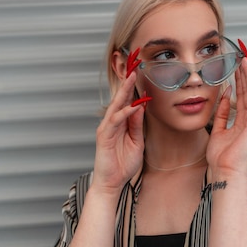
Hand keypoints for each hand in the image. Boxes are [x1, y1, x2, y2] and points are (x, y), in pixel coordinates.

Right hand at [91, 72, 145, 192]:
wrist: (111, 183)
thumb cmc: (123, 165)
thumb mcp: (136, 142)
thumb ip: (137, 125)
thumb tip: (141, 106)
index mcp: (121, 122)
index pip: (127, 100)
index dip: (134, 85)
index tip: (142, 70)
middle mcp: (112, 121)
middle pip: (120, 96)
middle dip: (128, 80)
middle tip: (135, 63)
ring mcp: (106, 128)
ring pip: (116, 104)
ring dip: (125, 90)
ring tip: (133, 76)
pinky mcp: (104, 136)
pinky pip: (115, 121)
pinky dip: (124, 112)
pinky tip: (133, 105)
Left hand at [207, 57, 246, 177]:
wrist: (225, 170)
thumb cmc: (221, 157)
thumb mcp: (219, 130)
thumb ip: (222, 113)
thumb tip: (224, 96)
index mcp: (243, 122)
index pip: (241, 98)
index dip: (239, 82)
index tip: (236, 68)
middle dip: (244, 75)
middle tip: (242, 58)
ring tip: (245, 60)